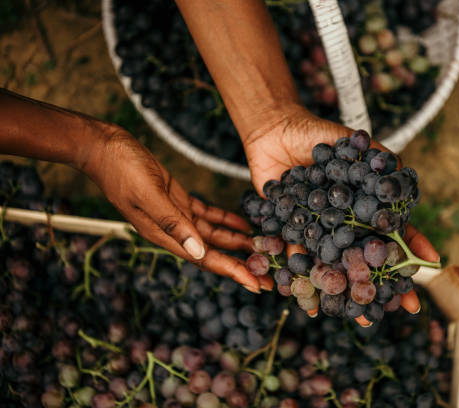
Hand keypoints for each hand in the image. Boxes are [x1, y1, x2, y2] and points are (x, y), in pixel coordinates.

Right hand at [82, 126, 271, 292]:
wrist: (105, 148)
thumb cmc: (121, 169)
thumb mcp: (148, 194)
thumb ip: (172, 223)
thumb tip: (198, 252)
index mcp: (164, 234)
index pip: (205, 259)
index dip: (232, 271)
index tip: (255, 284)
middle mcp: (173, 230)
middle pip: (214, 253)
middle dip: (242, 264)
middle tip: (270, 277)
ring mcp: (177, 215)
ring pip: (214, 235)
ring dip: (238, 243)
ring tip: (264, 249)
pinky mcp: (179, 200)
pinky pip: (208, 215)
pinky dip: (227, 220)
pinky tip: (245, 225)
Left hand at [245, 106, 438, 321]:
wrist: (273, 132)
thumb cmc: (317, 136)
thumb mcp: (353, 143)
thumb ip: (378, 158)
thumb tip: (404, 174)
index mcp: (362, 207)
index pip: (392, 231)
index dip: (410, 249)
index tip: (429, 268)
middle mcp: (343, 224)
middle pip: (366, 257)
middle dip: (382, 282)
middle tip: (397, 308)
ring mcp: (318, 230)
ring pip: (335, 265)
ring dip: (345, 290)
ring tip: (355, 315)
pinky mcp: (290, 231)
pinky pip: (297, 258)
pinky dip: (302, 279)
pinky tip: (311, 302)